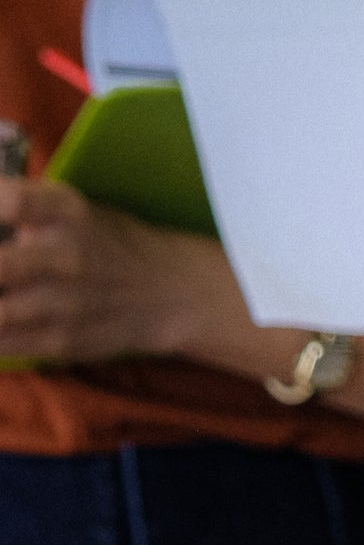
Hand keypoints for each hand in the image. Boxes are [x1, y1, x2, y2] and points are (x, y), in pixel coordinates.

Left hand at [0, 178, 220, 365]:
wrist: (165, 293)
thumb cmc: (103, 242)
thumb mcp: (70, 207)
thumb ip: (18, 207)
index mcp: (67, 210)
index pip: (11, 201)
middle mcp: (68, 256)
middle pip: (0, 265)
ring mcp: (65, 304)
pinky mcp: (62, 340)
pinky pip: (4, 343)